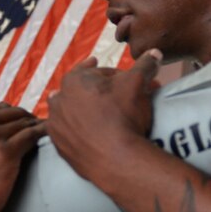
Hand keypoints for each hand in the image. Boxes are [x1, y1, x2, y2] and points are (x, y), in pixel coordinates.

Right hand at [0, 104, 45, 211]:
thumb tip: (0, 117)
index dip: (15, 117)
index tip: (26, 124)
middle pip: (13, 113)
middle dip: (28, 120)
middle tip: (39, 130)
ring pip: (24, 123)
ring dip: (37, 127)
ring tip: (47, 134)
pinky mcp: (6, 152)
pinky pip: (32, 135)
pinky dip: (43, 134)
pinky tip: (50, 137)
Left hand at [47, 52, 160, 181]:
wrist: (116, 159)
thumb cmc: (124, 115)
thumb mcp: (138, 83)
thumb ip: (145, 65)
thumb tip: (154, 53)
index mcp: (73, 81)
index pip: (94, 71)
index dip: (109, 73)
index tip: (116, 76)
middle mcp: (59, 101)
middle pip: (79, 91)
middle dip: (93, 91)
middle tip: (108, 95)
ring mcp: (56, 125)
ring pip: (68, 112)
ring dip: (79, 109)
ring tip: (91, 111)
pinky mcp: (59, 147)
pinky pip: (67, 134)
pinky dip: (76, 131)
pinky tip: (85, 133)